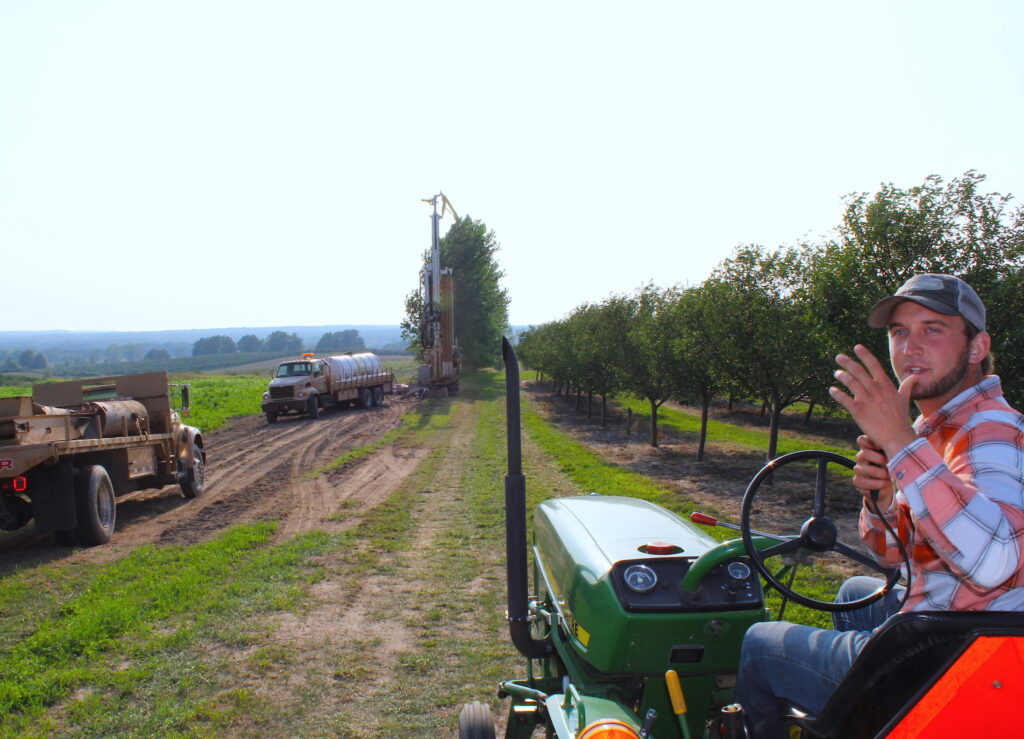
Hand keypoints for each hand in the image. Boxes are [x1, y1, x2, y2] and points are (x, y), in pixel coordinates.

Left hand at [828, 344, 917, 458]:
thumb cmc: (900, 418)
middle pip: (859, 371)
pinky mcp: (858, 411)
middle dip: (847, 362)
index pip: (874, 365)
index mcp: (886, 386)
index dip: (865, 355)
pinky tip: (832, 390)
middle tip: (838, 357)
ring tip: (837, 373)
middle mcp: (876, 391)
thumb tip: (916, 377)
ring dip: (842, 376)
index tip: (857, 347)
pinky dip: (836, 393)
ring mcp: (866, 400)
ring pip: (851, 382)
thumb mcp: (904, 400)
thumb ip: (907, 386)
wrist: (897, 437)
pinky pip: (844, 399)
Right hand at [853, 435, 894, 510]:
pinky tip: (884, 484)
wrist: (890, 485)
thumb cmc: (893, 468)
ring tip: (888, 477)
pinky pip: (860, 482)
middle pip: (864, 453)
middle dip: (879, 459)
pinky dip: (875, 484)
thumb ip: (892, 451)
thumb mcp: (894, 458)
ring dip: (878, 474)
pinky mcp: (858, 482)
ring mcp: (859, 470)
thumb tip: (896, 447)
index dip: (871, 442)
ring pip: (861, 469)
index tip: (882, 448)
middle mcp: (861, 458)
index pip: (862, 440)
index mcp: (869, 449)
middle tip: (889, 464)